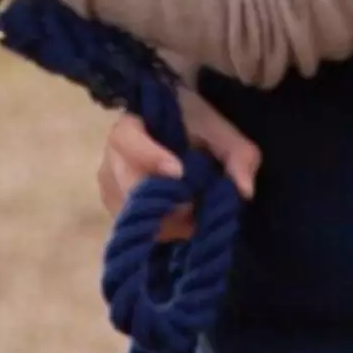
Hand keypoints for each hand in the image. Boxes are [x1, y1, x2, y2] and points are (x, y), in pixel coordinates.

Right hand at [96, 94, 261, 240]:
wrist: (174, 125)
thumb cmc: (195, 125)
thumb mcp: (222, 132)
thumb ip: (238, 154)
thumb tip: (244, 191)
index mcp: (131, 125)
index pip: (127, 140)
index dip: (150, 157)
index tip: (179, 172)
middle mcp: (110, 156)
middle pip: (129, 185)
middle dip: (166, 201)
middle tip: (197, 207)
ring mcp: (108, 184)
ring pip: (131, 211)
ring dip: (165, 218)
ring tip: (193, 214)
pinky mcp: (114, 206)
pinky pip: (134, 225)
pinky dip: (160, 227)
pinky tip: (181, 219)